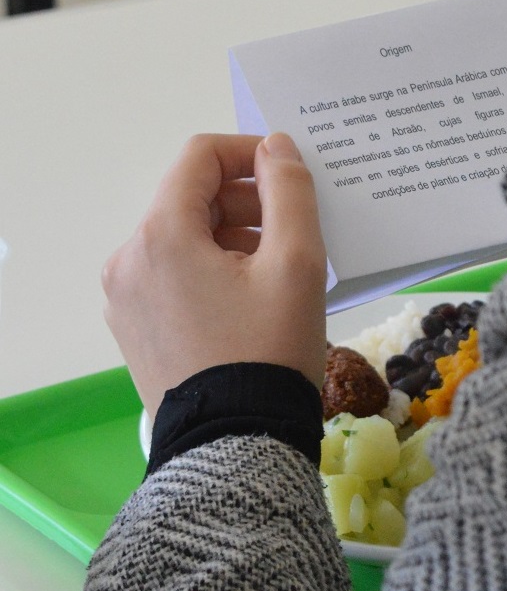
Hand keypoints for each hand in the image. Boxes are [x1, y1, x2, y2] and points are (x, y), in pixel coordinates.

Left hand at [103, 133, 327, 414]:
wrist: (235, 444)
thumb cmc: (269, 348)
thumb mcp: (296, 263)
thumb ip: (290, 192)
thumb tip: (277, 146)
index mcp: (161, 235)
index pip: (200, 157)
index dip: (250, 152)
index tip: (291, 175)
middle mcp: (128, 259)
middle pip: (191, 198)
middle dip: (247, 203)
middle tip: (297, 233)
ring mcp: (125, 298)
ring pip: (183, 238)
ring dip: (233, 238)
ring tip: (279, 274)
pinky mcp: (133, 329)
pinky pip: (172, 276)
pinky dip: (211, 271)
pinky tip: (250, 303)